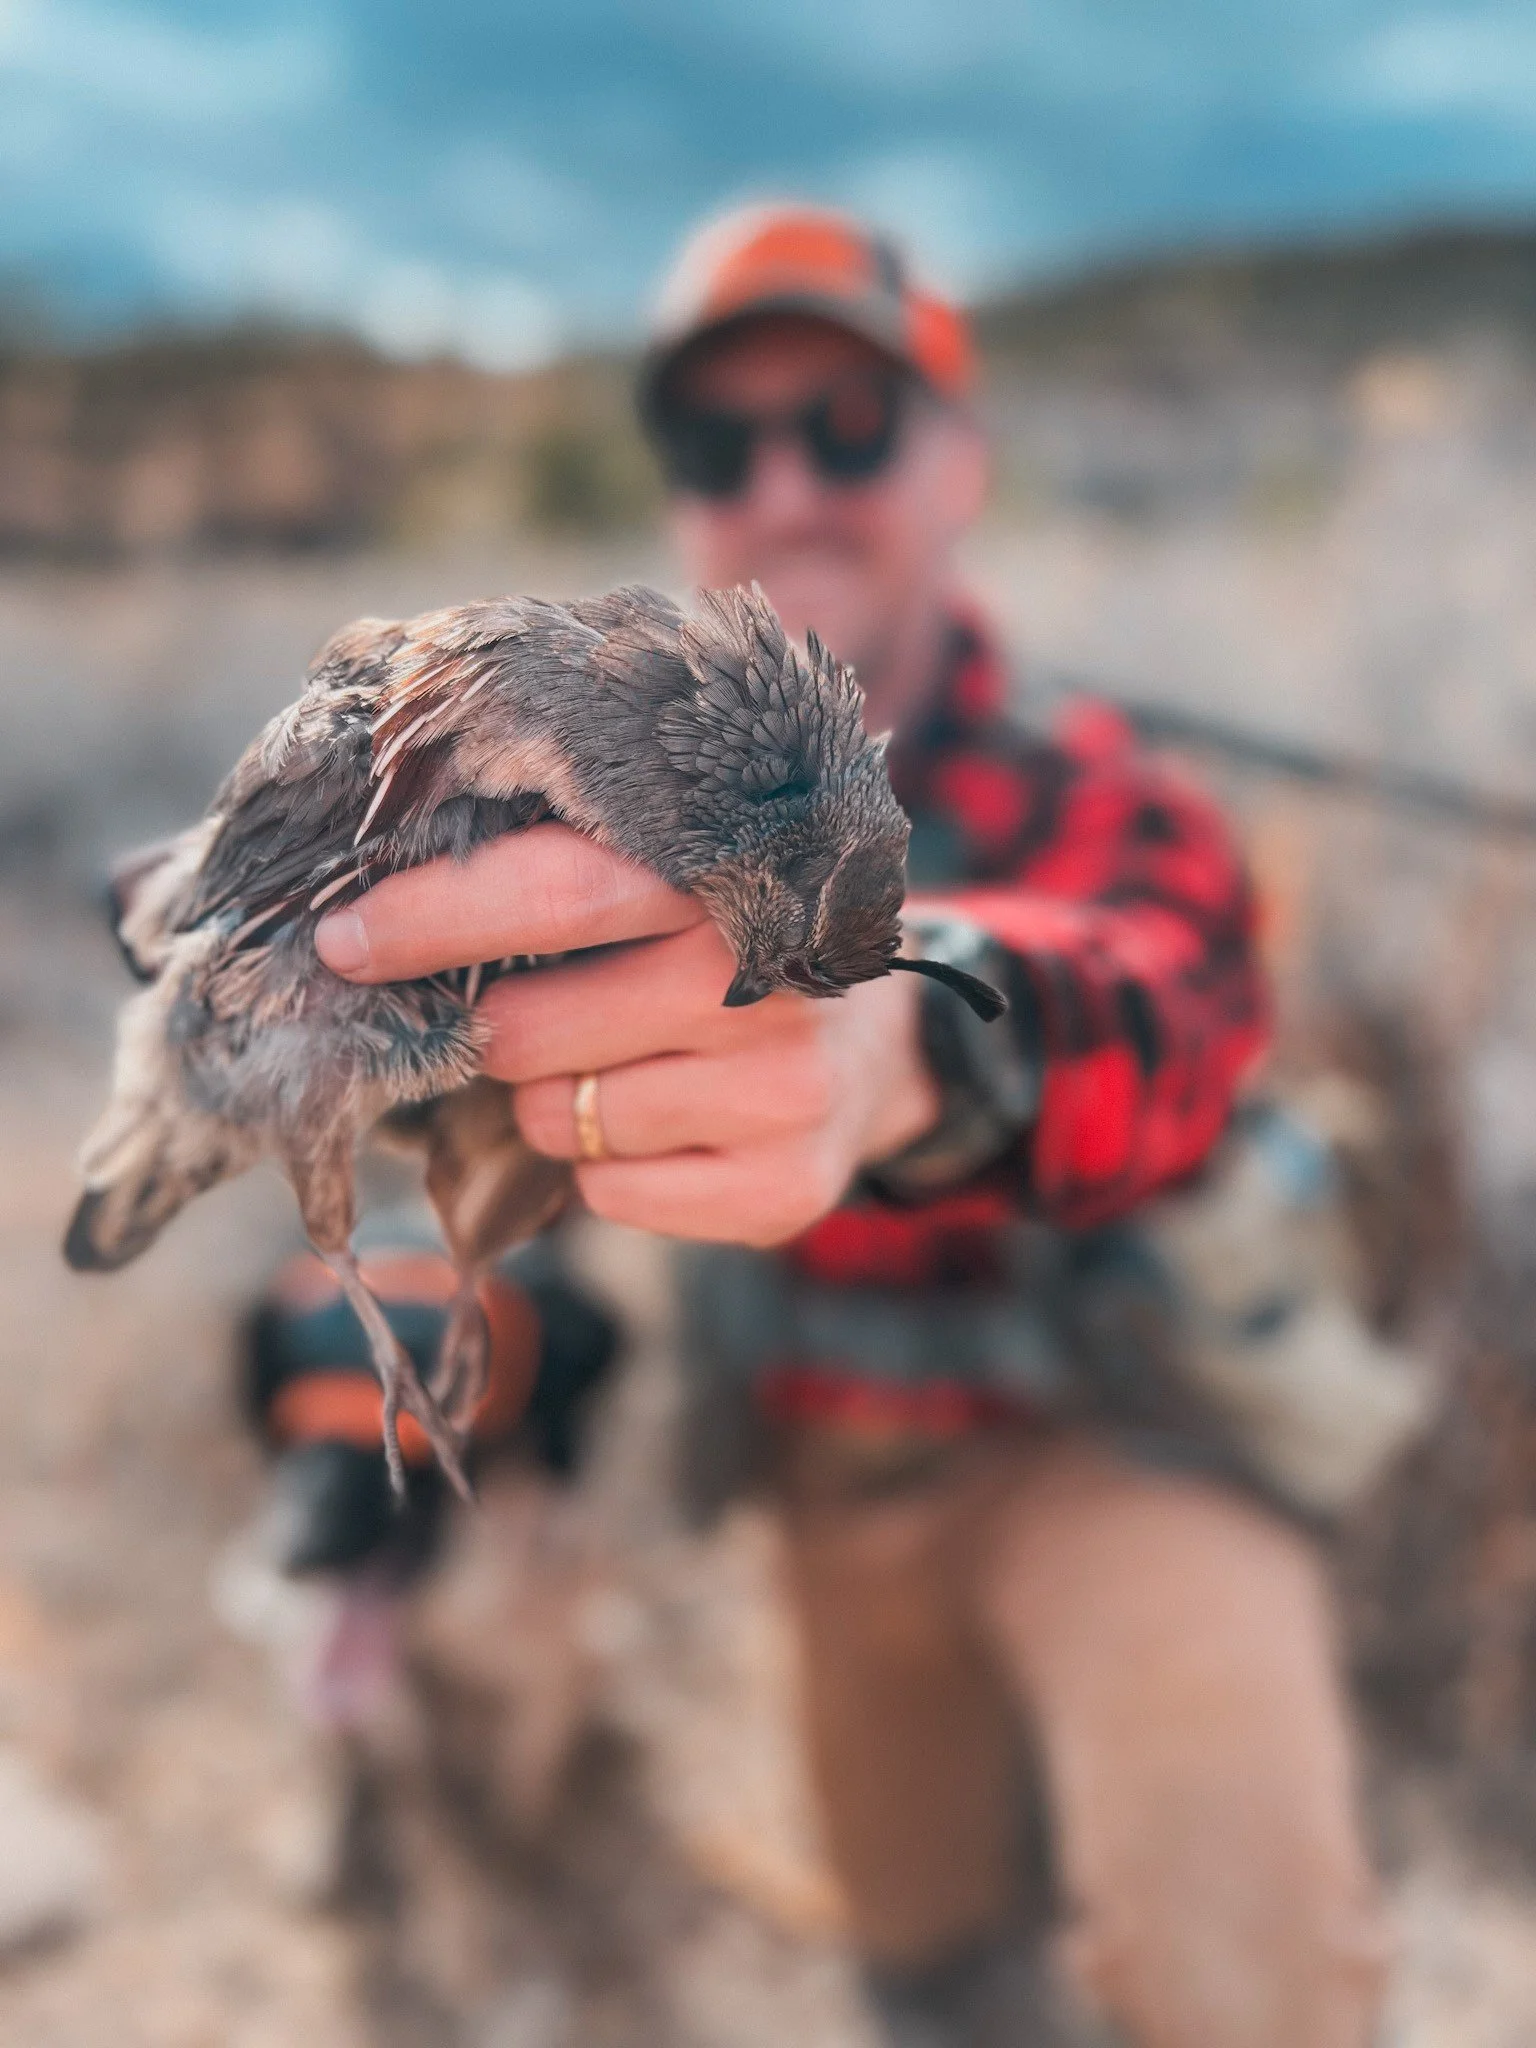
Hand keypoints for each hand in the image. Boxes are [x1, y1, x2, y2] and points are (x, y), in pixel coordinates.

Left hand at [317, 823, 939, 1245]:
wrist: (879, 1045)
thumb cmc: (725, 949)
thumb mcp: (674, 882)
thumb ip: (559, 876)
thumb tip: (372, 919)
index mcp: (727, 877)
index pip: (555, 893)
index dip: (433, 917)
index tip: (341, 942)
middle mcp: (768, 983)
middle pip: (531, 1029)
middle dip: (489, 1033)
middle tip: (520, 1019)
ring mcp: (785, 1091)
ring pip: (560, 1122)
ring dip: (549, 1104)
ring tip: (618, 1070)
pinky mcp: (787, 1188)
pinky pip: (611, 1197)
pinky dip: (603, 1171)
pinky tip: (665, 1127)